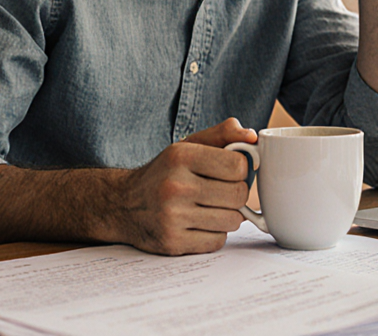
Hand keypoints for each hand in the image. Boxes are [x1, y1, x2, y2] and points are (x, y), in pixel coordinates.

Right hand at [114, 118, 256, 254]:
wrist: (123, 204)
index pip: (238, 166)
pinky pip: (217, 241)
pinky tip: (198, 223)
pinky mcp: (172, 242)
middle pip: (239, 195)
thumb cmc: (165, 172)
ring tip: (209, 207)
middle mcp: (175, 186)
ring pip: (232, 221)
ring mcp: (172, 217)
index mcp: (181, 156)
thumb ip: (223, 135)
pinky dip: (214, 233)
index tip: (230, 171)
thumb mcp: (188, 145)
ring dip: (227, 215)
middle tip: (221, 191)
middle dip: (236, 194)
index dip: (240, 169)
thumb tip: (253, 136)